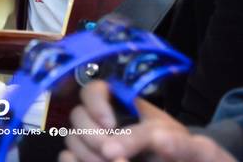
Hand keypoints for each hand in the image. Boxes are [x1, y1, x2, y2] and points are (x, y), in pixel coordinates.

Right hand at [61, 81, 235, 161]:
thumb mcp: (174, 139)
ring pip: (71, 139)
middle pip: (77, 115)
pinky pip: (66, 157)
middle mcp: (99, 119)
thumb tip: (117, 151)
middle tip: (112, 154)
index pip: (93, 89)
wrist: (176, 160)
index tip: (111, 124)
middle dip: (93, 136)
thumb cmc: (175, 147)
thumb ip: (151, 139)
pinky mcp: (84, 159)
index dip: (96, 103)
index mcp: (118, 103)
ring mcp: (90, 140)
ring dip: (87, 153)